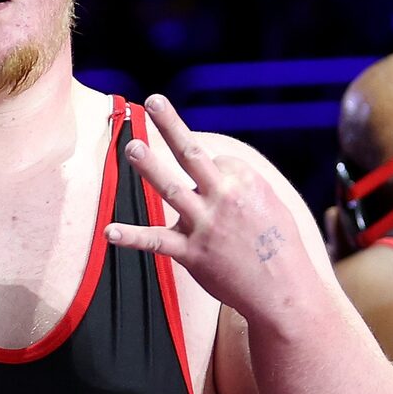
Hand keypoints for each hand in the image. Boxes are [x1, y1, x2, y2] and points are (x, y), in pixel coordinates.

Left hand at [105, 95, 327, 318]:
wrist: (284, 291)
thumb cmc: (279, 247)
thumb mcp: (270, 204)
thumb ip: (239, 185)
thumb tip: (212, 168)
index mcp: (245, 182)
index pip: (212, 161)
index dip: (209, 172)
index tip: (216, 191)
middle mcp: (224, 198)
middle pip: (192, 155)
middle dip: (170, 126)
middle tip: (151, 102)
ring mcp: (205, 225)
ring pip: (171, 189)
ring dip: (150, 166)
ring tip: (132, 145)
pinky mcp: (192, 253)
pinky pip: (156, 241)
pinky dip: (131, 237)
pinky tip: (109, 230)